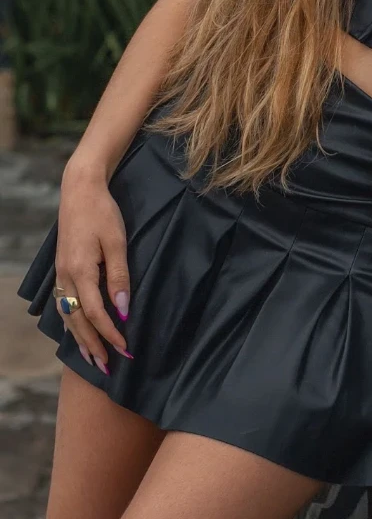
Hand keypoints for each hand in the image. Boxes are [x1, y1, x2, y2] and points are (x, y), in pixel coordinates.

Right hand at [54, 160, 131, 373]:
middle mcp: (66, 276)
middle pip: (77, 320)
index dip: (110, 334)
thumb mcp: (118, 243)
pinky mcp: (62, 269)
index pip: (95, 313)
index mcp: (81, 271)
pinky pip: (62, 304)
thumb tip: (123, 310)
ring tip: (92, 359)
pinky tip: (77, 333)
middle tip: (108, 367)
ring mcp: (61, 273)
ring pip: (67, 315)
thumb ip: (120, 277)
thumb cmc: (103, 214)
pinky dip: (70, 323)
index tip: (125, 349)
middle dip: (94, 345)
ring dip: (80, 339)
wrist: (80, 190)